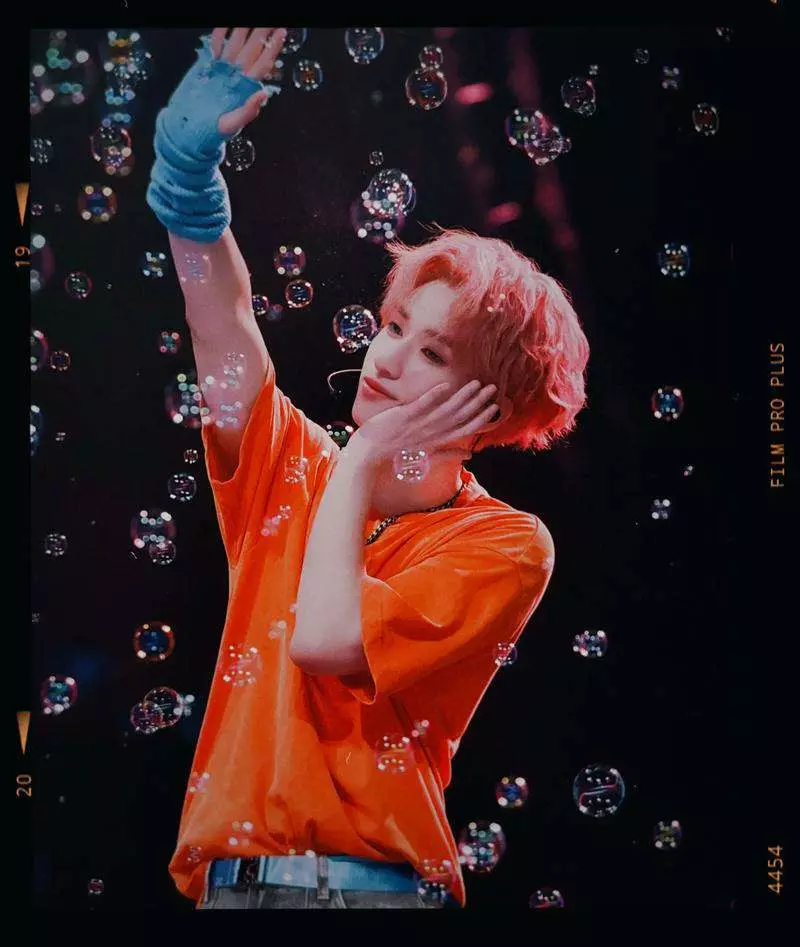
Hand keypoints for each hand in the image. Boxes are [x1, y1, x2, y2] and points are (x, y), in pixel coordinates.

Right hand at [210, 27, 286, 136]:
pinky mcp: (208, 66)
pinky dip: (219, 33)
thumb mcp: (233, 124)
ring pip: (236, 42)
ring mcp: (223, 68)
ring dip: (243, 28)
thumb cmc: (214, 131)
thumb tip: (264, 93)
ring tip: (250, 16)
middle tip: (270, 19)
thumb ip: (249, 110)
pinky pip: (216, 44)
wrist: (191, 129)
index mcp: (246, 87)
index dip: (272, 47)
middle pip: (252, 47)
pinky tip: (227, 22)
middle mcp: (237, 74)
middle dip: (261, 32)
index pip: (263, 62)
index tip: (281, 32)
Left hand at [350, 380, 498, 464]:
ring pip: (445, 410)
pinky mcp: (404, 418)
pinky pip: (422, 405)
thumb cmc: (396, 456)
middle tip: (492, 388)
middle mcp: (431, 434)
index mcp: (438, 442)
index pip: (465, 429)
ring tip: (476, 383)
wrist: (368, 457)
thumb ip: (449, 454)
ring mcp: (418, 426)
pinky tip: (446, 385)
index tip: (495, 407)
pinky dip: (434, 396)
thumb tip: (470, 456)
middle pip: (460, 417)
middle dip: (478, 402)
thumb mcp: (427, 457)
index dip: (482, 418)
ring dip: (462, 396)